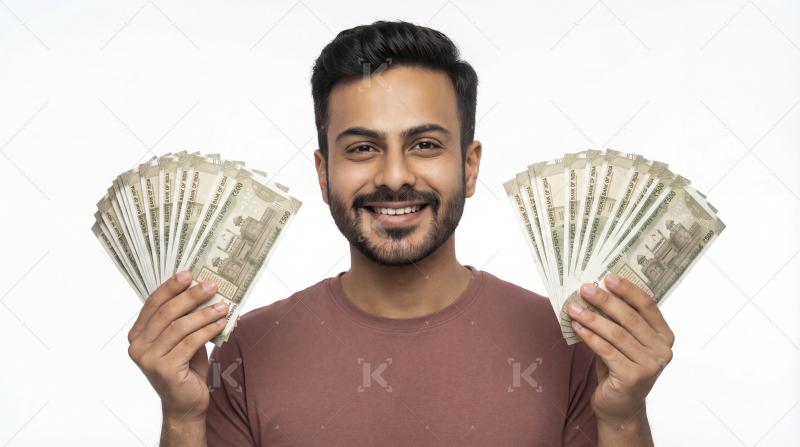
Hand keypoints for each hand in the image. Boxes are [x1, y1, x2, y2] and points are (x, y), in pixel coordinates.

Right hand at [127, 271, 227, 421]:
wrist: (186, 403)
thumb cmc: (186, 367)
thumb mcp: (182, 338)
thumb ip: (184, 318)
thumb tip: (202, 289)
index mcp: (138, 334)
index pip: (153, 304)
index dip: (170, 287)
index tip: (188, 273)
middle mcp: (138, 346)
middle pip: (166, 313)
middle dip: (190, 296)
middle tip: (211, 285)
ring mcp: (149, 359)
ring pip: (179, 327)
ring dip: (204, 314)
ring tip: (222, 305)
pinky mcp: (164, 369)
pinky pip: (190, 343)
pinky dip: (208, 330)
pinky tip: (221, 323)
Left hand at [566, 274, 673, 426]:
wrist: (620, 407)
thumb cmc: (619, 368)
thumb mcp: (624, 342)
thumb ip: (620, 321)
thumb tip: (596, 290)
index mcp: (664, 336)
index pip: (648, 306)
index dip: (628, 290)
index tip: (608, 277)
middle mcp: (662, 351)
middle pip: (630, 318)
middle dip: (605, 301)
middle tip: (585, 288)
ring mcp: (650, 366)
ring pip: (616, 334)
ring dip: (592, 318)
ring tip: (574, 307)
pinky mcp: (632, 377)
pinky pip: (606, 350)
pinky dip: (589, 336)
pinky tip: (576, 326)